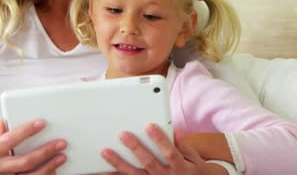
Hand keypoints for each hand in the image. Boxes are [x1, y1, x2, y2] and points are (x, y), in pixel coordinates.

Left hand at [100, 124, 224, 174]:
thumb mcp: (193, 159)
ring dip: (119, 163)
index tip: (149, 126)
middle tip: (123, 135)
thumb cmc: (191, 170)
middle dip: (136, 148)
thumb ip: (183, 146)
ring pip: (135, 174)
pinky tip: (103, 171)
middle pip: (149, 163)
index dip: (160, 140)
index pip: (170, 152)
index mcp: (179, 167)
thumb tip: (176, 132)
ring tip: (106, 152)